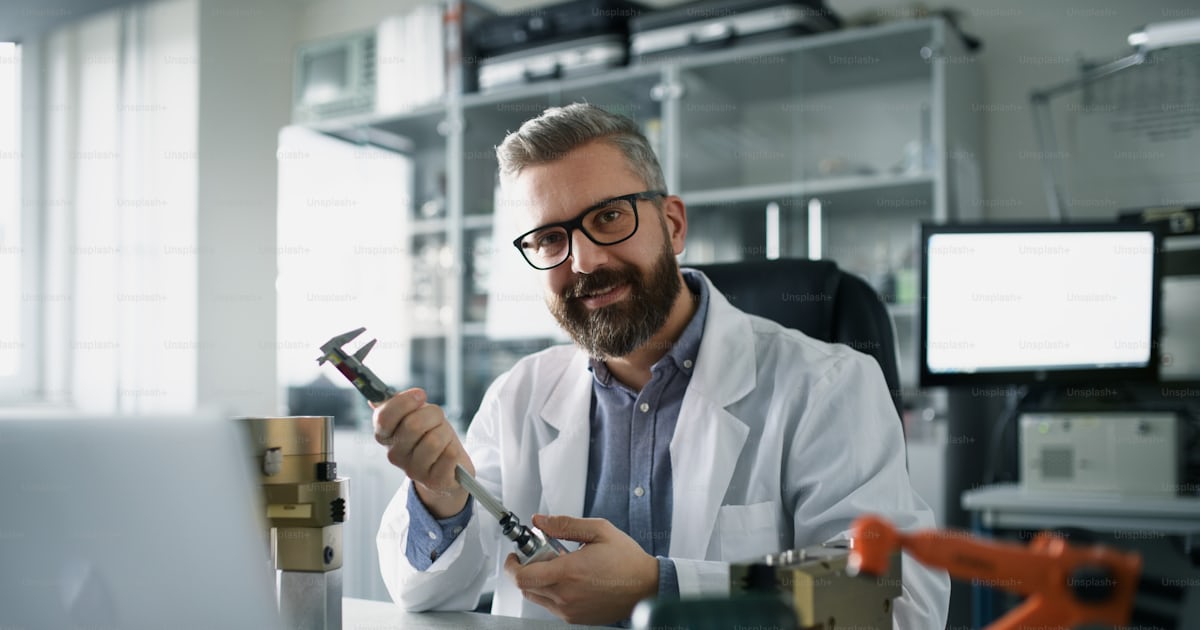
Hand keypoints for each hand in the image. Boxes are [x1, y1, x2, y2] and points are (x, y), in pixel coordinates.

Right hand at [372, 387, 473, 517]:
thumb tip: (374, 399)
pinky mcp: (433, 481)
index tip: (420, 395)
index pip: (383, 417)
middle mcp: (395, 455)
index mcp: (385, 436)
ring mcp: (413, 470)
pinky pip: (449, 456)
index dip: (404, 402)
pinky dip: (454, 450)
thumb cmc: (431, 436)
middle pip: (413, 424)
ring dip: (445, 434)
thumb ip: (396, 405)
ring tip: (443, 439)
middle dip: (433, 415)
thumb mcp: (415, 415)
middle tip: (437, 421)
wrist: (448, 467)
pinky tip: (449, 454)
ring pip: (434, 440)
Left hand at [504, 514, 658, 624]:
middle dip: (527, 568)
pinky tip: (569, 579)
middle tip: (541, 555)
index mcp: (569, 572)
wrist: (647, 587)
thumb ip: (564, 525)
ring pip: (537, 597)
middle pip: (526, 587)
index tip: (516, 555)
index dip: (512, 565)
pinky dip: (551, 592)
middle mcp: (566, 595)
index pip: (522, 576)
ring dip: (538, 581)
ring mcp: (570, 610)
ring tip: (558, 566)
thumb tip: (540, 521)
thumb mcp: (598, 531)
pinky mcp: (576, 618)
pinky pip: (551, 605)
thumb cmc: (627, 561)